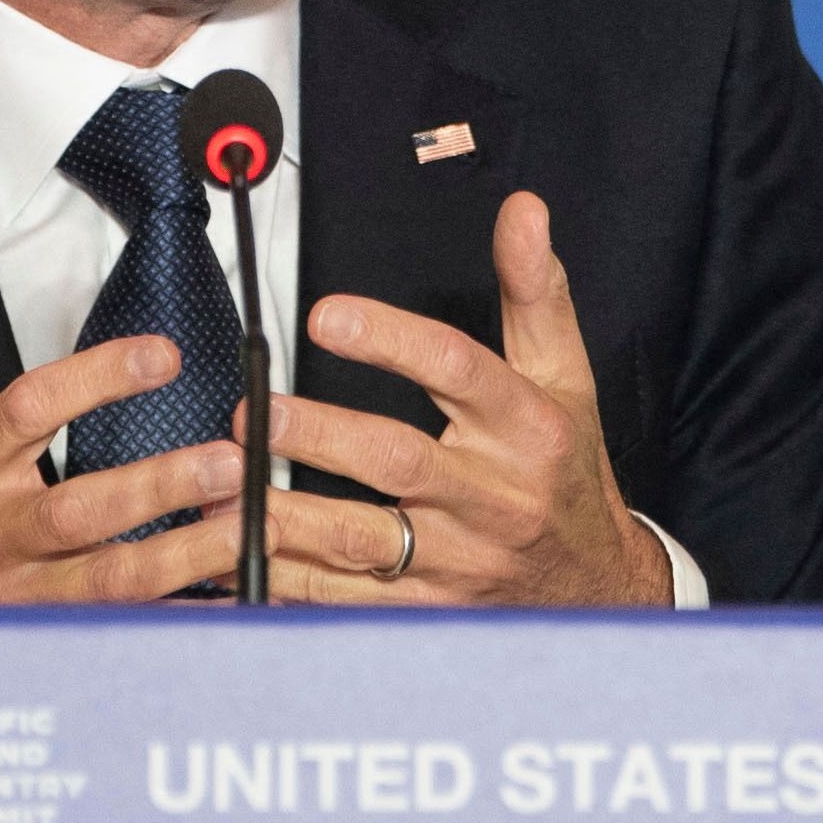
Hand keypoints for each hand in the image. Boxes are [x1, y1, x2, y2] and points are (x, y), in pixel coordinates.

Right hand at [0, 217, 250, 604]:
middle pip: (78, 509)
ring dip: (180, 556)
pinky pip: (114, 628)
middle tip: (226, 459)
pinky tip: (221, 598)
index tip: (163, 354)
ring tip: (239, 526)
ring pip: (107, 579)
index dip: (98, 379)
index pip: (33, 410)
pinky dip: (168, 617)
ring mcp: (21, 588)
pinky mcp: (43, 630)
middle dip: (156, 487)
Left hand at [264, 190, 672, 606]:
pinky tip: (237, 557)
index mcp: (526, 428)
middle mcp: (492, 497)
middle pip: (399, 461)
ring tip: (225, 487)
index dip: (391, 341)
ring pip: (362, 542)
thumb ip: (534, 290)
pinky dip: (286, 585)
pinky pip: (345, 604)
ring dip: (287, 518)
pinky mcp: (426, 611)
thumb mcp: (567, 376)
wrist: (597, 588)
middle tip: (256, 410)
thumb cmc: (566, 471)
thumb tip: (522, 211)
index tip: (326, 314)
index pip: (459, 372)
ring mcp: (457, 562)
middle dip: (320, 436)